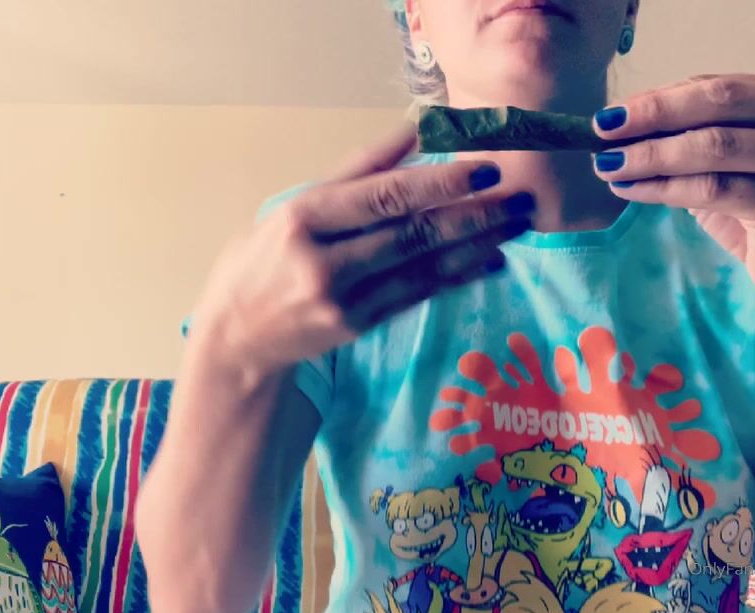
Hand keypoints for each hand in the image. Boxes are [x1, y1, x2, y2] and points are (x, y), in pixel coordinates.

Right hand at [190, 126, 533, 371]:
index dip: (440, 182)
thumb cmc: (263, 259)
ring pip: (422, 267)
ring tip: (515, 226)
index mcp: (305, 217)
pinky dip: (456, 277)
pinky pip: (417, 296)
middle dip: (474, 214)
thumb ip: (353, 171)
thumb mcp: (293, 205)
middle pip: (412, 233)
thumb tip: (411, 131)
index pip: (385, 196)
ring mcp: (342, 300)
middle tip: (520, 199)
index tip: (486, 168)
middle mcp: (323, 260)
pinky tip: (489, 261)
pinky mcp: (357, 328)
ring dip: (476, 245)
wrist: (234, 338)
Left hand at [592, 73, 754, 312]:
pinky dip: (664, 187)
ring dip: (652, 154)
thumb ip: (693, 134)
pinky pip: (715, 187)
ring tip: (609, 164)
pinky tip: (631, 189)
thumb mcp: (728, 162)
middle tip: (603, 128)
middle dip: (654, 113)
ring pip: (715, 145)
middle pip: (720, 101)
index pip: (717, 84)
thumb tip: (622, 121)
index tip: (614, 111)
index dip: (661, 95)